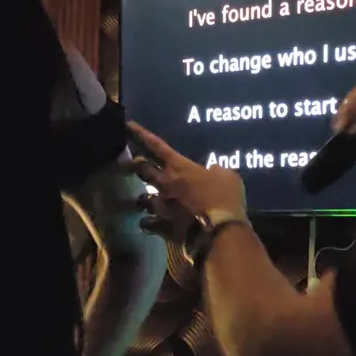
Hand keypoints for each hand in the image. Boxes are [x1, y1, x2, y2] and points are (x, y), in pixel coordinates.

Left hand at [126, 122, 246, 220]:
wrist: (220, 229)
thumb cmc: (225, 197)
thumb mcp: (227, 175)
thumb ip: (215, 170)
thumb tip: (211, 170)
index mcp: (179, 167)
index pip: (157, 146)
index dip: (141, 134)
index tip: (128, 126)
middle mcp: (164, 184)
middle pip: (142, 170)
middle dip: (133, 164)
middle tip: (128, 162)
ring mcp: (161, 206)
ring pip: (143, 198)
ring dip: (144, 196)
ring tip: (145, 198)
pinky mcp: (162, 226)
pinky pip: (148, 223)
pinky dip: (148, 222)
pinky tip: (150, 223)